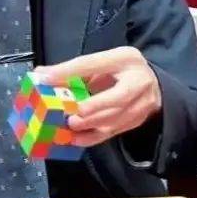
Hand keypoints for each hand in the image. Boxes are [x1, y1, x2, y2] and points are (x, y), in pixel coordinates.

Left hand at [36, 47, 161, 147]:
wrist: (153, 85)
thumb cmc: (122, 71)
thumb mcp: (104, 62)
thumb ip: (76, 69)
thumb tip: (43, 75)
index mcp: (126, 59)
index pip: (96, 63)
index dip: (71, 71)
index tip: (47, 78)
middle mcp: (139, 81)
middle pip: (118, 96)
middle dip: (94, 107)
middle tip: (71, 115)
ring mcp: (142, 103)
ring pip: (116, 118)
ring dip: (91, 125)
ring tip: (70, 127)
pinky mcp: (137, 121)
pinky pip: (114, 132)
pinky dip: (93, 137)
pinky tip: (76, 138)